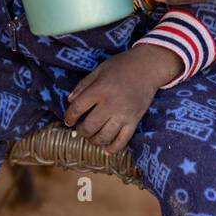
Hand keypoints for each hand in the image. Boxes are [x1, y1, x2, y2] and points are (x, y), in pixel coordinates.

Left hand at [63, 47, 180, 152]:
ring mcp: (123, 115)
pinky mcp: (134, 121)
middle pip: (89, 126)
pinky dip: (112, 148)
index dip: (69, 117)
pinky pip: (122, 141)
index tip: (68, 121)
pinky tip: (105, 149)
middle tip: (80, 129)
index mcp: (99, 89)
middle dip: (81, 131)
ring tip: (91, 137)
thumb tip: (70, 101)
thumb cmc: (121, 66)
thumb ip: (83, 85)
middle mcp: (110, 104)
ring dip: (94, 140)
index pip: (77, 108)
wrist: (147, 67)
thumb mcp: (99, 70)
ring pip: (104, 137)